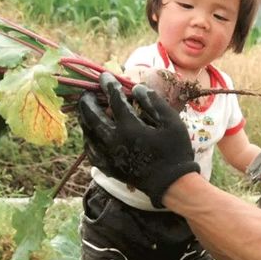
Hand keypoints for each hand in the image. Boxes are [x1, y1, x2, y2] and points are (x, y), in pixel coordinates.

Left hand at [78, 73, 199, 207]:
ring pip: (87, 132)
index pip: (113, 99)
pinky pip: (91, 151)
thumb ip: (153, 102)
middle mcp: (114, 140)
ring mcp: (108, 155)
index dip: (109, 85)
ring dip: (85, 118)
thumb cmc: (175, 150)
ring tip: (87, 109)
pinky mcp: (108, 168)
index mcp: (129, 127)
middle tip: (88, 91)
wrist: (171, 184)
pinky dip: (88, 139)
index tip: (105, 76)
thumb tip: (137, 88)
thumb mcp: (172, 122)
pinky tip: (91, 134)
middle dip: (88, 100)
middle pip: (92, 115)